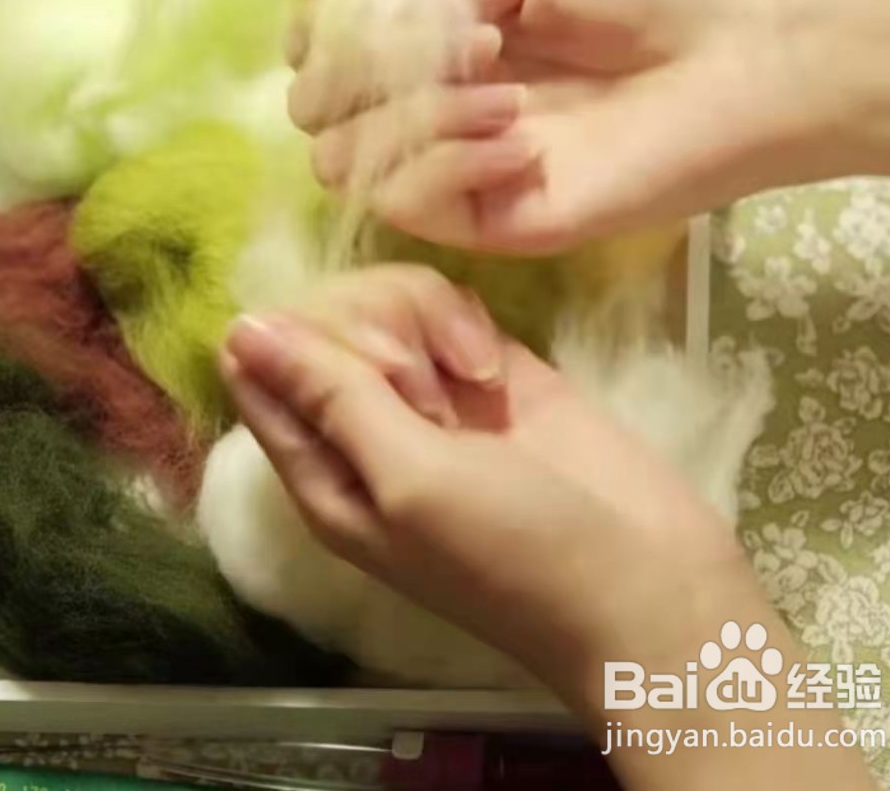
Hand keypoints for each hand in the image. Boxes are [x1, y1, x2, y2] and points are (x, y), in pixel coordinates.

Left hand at [217, 265, 749, 693]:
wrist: (649, 585)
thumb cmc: (515, 552)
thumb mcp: (409, 479)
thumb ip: (328, 398)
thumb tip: (240, 331)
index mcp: (320, 471)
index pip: (259, 370)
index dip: (294, 337)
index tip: (353, 354)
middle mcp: (362, 428)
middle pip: (321, 323)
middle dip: (368, 328)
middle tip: (423, 385)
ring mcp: (427, 396)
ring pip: (382, 305)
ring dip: (422, 323)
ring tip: (473, 378)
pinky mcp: (488, 370)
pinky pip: (442, 306)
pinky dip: (461, 320)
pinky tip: (492, 365)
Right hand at [288, 0, 889, 253]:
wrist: (743, 57)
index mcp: (437, 42)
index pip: (325, 56)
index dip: (320, 38)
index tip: (346, 16)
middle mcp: (431, 111)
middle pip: (318, 119)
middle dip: (355, 77)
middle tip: (445, 46)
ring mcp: (456, 174)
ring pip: (348, 165)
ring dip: (408, 116)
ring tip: (498, 89)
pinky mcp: (490, 226)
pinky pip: (413, 202)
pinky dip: (450, 159)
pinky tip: (518, 135)